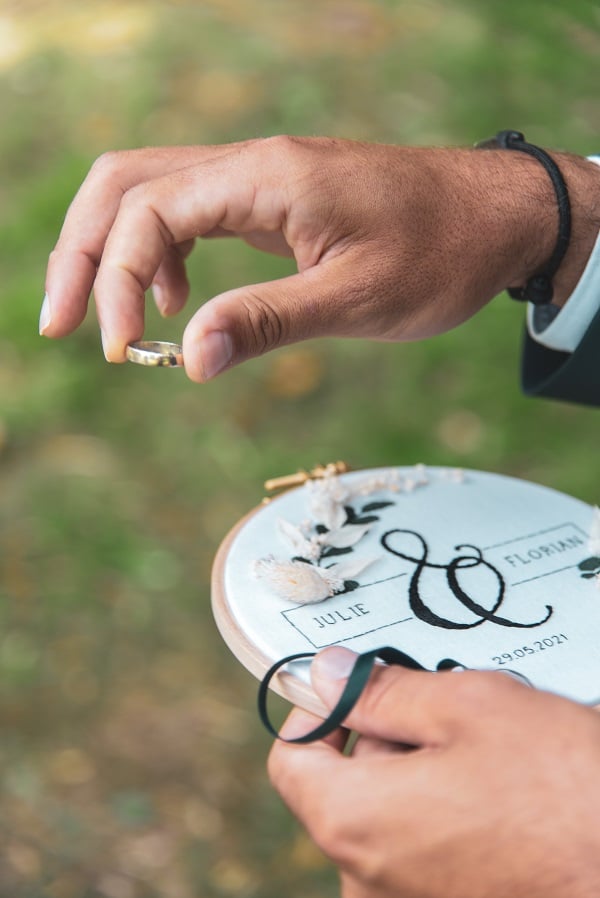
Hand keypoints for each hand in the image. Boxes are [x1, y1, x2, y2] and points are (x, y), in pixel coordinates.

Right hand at [43, 136, 599, 381]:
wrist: (495, 216)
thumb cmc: (440, 254)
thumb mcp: (356, 298)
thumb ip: (268, 322)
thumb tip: (190, 361)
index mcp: (265, 178)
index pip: (149, 212)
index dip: (119, 283)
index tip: (126, 351)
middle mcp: (250, 165)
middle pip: (125, 183)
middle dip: (84, 253)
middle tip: (62, 325)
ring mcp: (258, 177)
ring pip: (150, 192)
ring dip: (114, 252)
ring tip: (114, 323)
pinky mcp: (270, 198)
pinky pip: (191, 210)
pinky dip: (162, 254)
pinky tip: (178, 303)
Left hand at [268, 646, 599, 897]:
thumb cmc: (566, 793)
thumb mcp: (466, 707)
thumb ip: (381, 691)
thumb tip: (327, 674)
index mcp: (355, 822)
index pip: (290, 758)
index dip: (320, 713)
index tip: (360, 694)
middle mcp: (366, 881)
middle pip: (344, 787)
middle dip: (388, 742)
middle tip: (452, 721)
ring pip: (388, 818)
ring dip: (425, 779)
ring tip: (488, 765)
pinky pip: (420, 853)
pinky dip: (445, 819)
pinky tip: (499, 804)